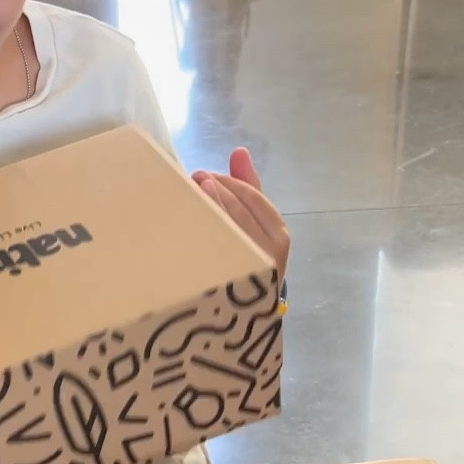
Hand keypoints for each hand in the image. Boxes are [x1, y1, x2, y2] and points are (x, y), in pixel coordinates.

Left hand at [192, 147, 289, 280]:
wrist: (244, 311)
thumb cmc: (250, 259)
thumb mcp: (254, 223)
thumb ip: (248, 188)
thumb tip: (239, 152)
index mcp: (278, 235)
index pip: (253, 199)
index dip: (228, 183)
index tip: (205, 175)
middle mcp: (269, 253)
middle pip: (238, 213)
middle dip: (215, 191)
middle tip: (192, 181)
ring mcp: (249, 272)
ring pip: (226, 232)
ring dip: (206, 208)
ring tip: (189, 193)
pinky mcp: (228, 288)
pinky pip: (212, 256)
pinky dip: (197, 237)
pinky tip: (185, 226)